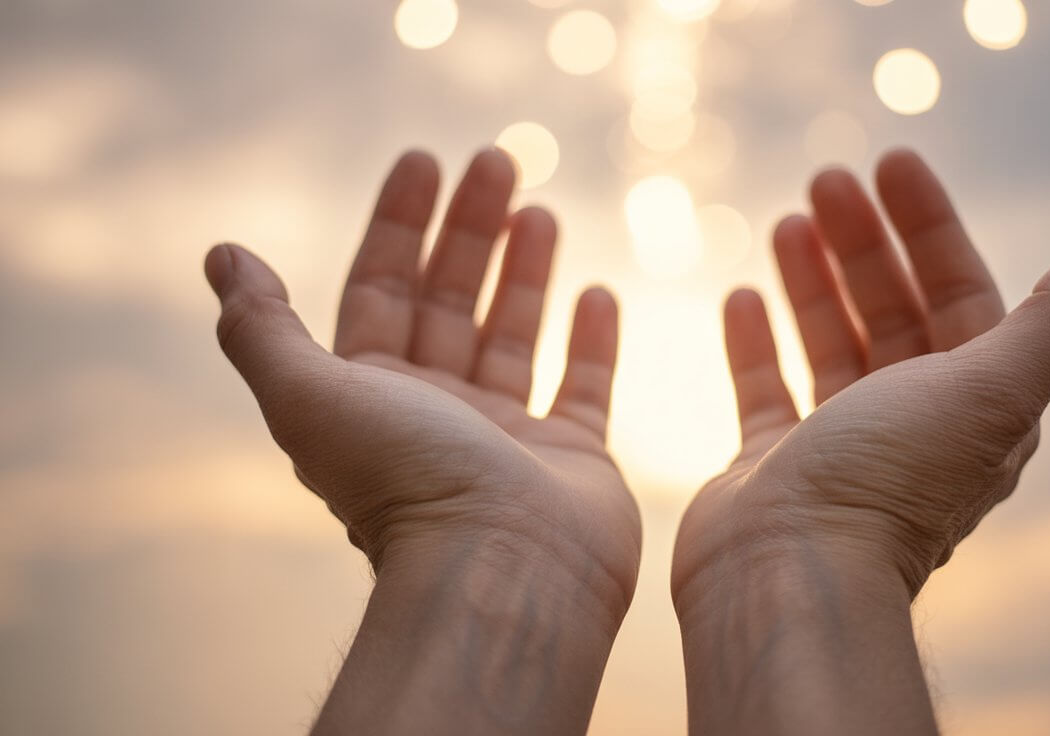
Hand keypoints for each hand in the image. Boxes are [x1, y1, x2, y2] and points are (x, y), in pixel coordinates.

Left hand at [206, 149, 640, 733]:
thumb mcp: (311, 398)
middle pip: (450, 300)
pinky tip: (595, 290)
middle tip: (497, 158)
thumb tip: (222, 254)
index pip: (382, 289)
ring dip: (523, 270)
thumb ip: (262, 328)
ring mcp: (506, 435)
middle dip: (469, 228)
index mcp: (372, 396)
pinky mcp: (571, 458)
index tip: (425, 159)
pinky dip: (588, 340)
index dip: (398, 223)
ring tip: (540, 209)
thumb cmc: (408, 484)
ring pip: (513, 334)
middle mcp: (435, 412)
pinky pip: (582, 386)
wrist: (504, 572)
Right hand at [672, 149, 1049, 733]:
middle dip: (865, 242)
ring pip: (833, 342)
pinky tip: (742, 293)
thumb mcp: (989, 390)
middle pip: (893, 312)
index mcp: (974, 407)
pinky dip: (760, 340)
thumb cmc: (887, 481)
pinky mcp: (777, 465)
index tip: (891, 165)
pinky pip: (770, 387)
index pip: (959, 295)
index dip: (932, 227)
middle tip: (825, 178)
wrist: (787, 575)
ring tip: (788, 219)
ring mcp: (840, 446)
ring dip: (815, 280)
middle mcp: (913, 425)